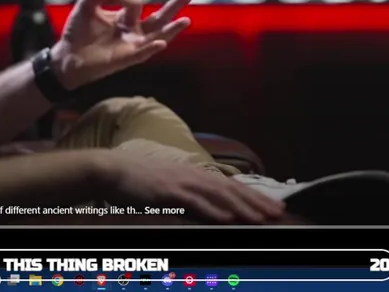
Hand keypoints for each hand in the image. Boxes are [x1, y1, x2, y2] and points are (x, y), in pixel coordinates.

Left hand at [51, 0, 191, 89]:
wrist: (67, 56)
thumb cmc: (77, 32)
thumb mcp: (84, 7)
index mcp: (124, 18)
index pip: (135, 1)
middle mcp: (132, 31)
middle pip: (158, 18)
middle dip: (173, 7)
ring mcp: (131, 46)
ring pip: (156, 36)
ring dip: (171, 29)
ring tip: (186, 20)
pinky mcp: (124, 59)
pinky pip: (141, 54)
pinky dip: (151, 48)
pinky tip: (162, 42)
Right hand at [102, 153, 285, 223]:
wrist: (110, 170)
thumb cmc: (137, 180)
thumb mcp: (169, 184)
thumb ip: (190, 193)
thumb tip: (210, 206)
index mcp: (193, 173)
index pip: (230, 185)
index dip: (253, 195)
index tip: (272, 206)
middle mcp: (192, 175)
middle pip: (230, 190)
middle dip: (256, 202)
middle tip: (278, 214)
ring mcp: (180, 183)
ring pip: (218, 196)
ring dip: (241, 208)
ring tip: (260, 218)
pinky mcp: (167, 192)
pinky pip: (194, 203)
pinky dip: (212, 211)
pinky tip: (226, 219)